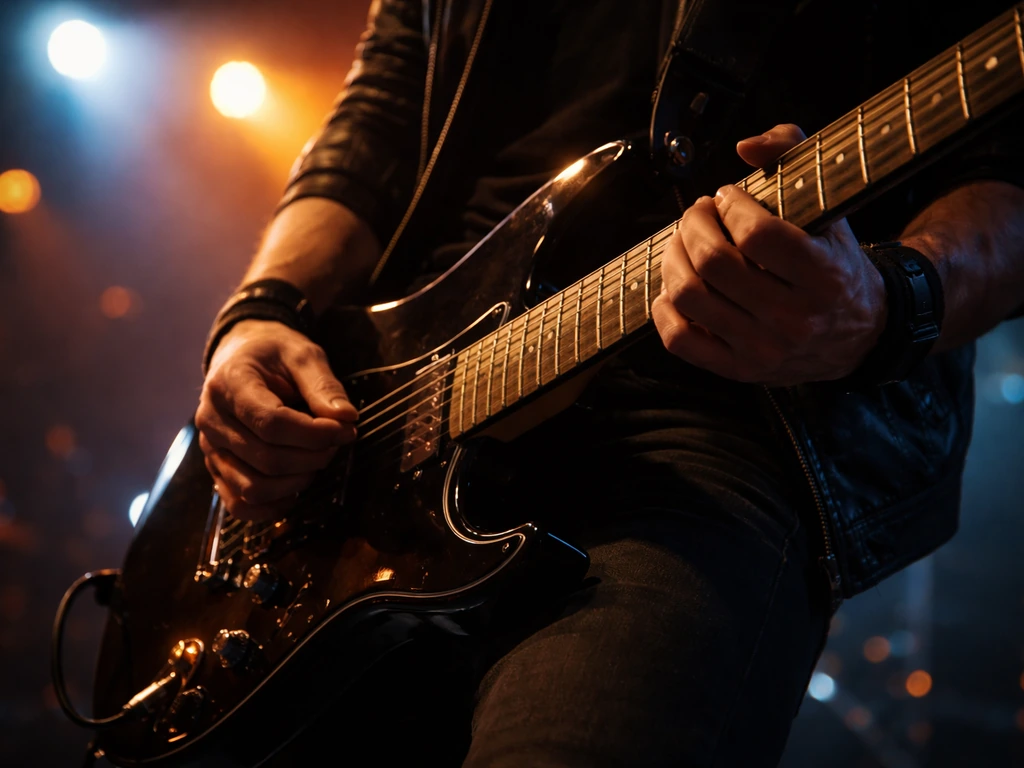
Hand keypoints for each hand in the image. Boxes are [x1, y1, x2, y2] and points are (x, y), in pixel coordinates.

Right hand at [195, 319, 357, 519]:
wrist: (240, 356)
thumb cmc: (272, 354)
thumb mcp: (302, 354)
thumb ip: (324, 386)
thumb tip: (347, 418)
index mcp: (229, 384)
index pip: (271, 423)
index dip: (315, 434)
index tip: (346, 430)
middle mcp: (212, 419)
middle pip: (267, 458)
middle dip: (313, 457)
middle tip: (337, 443)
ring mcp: (210, 448)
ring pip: (254, 488)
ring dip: (297, 482)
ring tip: (318, 460)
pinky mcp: (216, 469)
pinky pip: (240, 505)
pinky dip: (273, 506)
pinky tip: (297, 487)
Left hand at [652, 124, 886, 385]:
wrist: (860, 334)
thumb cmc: (835, 261)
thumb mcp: (833, 204)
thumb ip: (796, 153)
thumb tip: (745, 146)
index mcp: (824, 275)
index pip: (757, 234)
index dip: (731, 206)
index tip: (729, 198)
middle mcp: (794, 318)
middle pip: (712, 262)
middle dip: (693, 225)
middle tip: (698, 214)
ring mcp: (763, 349)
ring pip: (688, 296)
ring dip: (673, 257)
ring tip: (684, 243)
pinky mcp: (738, 369)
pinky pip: (679, 339)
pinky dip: (664, 307)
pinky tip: (675, 285)